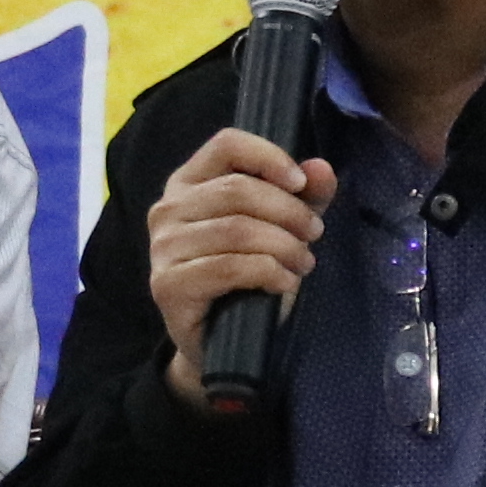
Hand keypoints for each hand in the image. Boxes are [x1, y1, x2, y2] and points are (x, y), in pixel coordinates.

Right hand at [147, 125, 333, 401]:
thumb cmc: (246, 277)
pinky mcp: (168, 285)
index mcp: (188, 183)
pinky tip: (285, 282)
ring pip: (236, 229)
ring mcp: (163, 248)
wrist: (220, 341)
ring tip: (304, 263)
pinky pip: (228, 268)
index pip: (226, 145)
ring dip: (283, 246)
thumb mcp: (280, 229)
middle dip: (288, 211)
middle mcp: (167, 209)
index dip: (269, 156)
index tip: (302, 183)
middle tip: (314, 234)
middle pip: (236, 189)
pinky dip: (268, 273)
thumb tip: (322, 169)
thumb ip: (302, 197)